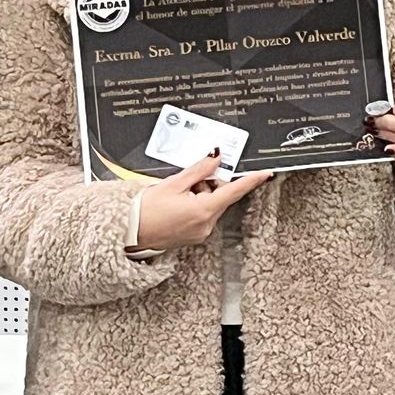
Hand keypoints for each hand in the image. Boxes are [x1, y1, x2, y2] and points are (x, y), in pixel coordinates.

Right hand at [134, 153, 271, 249]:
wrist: (129, 234)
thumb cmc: (145, 212)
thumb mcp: (173, 183)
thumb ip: (199, 170)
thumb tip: (215, 158)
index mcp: (203, 210)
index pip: (234, 191)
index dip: (251, 180)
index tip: (265, 174)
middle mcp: (206, 224)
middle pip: (220, 196)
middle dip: (209, 184)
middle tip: (189, 180)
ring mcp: (200, 232)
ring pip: (211, 205)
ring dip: (200, 194)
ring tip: (177, 194)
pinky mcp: (194, 236)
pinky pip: (203, 215)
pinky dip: (195, 205)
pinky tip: (177, 203)